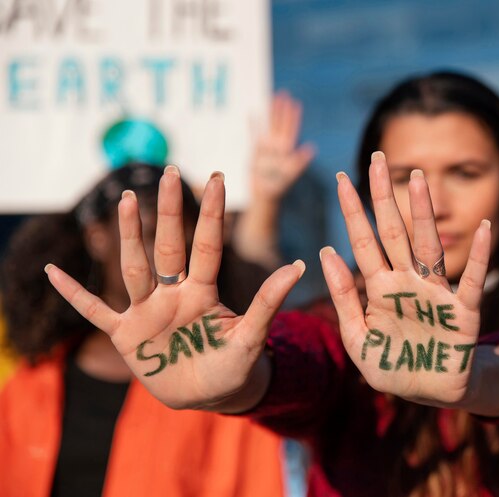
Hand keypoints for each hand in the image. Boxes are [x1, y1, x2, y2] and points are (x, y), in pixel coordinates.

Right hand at [46, 167, 304, 410]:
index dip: (211, 214)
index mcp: (204, 293)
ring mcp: (147, 312)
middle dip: (169, 212)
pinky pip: (94, 311)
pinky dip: (74, 294)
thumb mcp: (252, 336)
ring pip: (134, 267)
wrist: (210, 394)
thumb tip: (298, 264)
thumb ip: (268, 302)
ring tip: (126, 199)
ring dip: (128, 235)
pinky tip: (55, 272)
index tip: (216, 177)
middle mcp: (174, 294)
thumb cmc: (235, 366)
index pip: (207, 247)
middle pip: (169, 247)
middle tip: (171, 172)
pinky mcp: (126, 335)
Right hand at [250, 92, 314, 200]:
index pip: (291, 129)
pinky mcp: (256, 151)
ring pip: (269, 125)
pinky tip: (252, 113)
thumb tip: (311, 148)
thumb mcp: (291, 173)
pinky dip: (254, 124)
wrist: (264, 195)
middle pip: (280, 123)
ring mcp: (267, 147)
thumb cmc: (279, 186)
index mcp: (287, 150)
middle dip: (282, 109)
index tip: (296, 103)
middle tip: (284, 93)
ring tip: (272, 98)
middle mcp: (277, 146)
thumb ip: (300, 161)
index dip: (293, 116)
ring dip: (270, 112)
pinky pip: (254, 134)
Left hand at [320, 152, 490, 407]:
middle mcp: (406, 281)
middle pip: (393, 231)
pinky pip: (473, 281)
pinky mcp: (463, 312)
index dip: (353, 211)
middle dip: (384, 196)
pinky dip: (479, 257)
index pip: (363, 240)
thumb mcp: (356, 337)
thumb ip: (343, 298)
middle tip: (377, 157)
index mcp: (379, 287)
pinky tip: (484, 228)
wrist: (427, 392)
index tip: (341, 178)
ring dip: (424, 213)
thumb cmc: (390, 365)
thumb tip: (324, 252)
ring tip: (418, 180)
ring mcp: (435, 293)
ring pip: (428, 245)